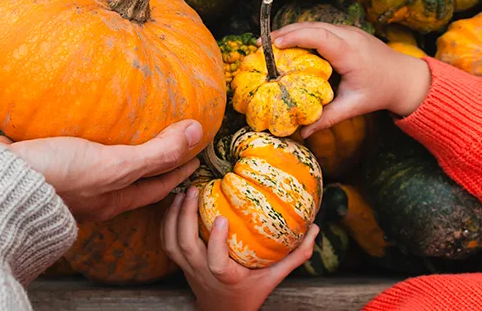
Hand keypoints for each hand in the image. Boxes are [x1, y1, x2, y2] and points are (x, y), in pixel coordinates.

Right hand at [0, 120, 202, 221]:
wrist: (0, 180)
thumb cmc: (59, 176)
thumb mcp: (115, 166)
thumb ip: (155, 152)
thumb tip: (197, 132)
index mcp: (113, 199)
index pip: (156, 186)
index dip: (179, 171)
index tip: (196, 156)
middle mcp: (94, 194)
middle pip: (131, 179)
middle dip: (152, 162)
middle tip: (170, 141)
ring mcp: (70, 180)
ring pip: (104, 164)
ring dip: (119, 149)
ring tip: (130, 127)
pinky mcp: (48, 161)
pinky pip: (76, 149)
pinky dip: (88, 137)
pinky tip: (84, 120)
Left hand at [162, 187, 318, 310]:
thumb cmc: (250, 292)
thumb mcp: (274, 277)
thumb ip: (295, 255)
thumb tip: (315, 228)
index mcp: (226, 277)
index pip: (216, 262)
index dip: (215, 241)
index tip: (220, 218)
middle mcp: (202, 273)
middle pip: (185, 246)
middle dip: (186, 216)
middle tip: (194, 189)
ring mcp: (188, 268)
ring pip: (172, 242)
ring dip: (174, 216)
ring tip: (183, 192)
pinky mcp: (180, 263)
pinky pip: (167, 242)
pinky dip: (167, 221)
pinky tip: (175, 202)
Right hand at [271, 22, 430, 137]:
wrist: (406, 78)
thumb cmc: (380, 92)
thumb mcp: (353, 107)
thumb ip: (327, 119)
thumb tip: (301, 134)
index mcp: (350, 52)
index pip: (319, 35)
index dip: (294, 36)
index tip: (272, 44)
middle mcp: (348, 35)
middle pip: (311, 26)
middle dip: (284, 33)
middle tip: (260, 45)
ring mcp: (348, 30)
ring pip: (314, 24)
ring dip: (291, 32)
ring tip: (268, 45)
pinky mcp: (346, 32)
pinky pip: (320, 28)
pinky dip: (301, 34)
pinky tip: (287, 45)